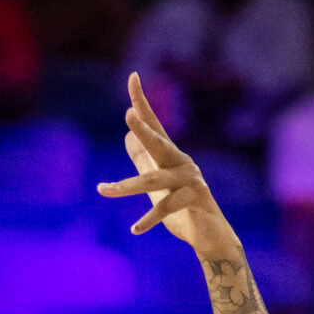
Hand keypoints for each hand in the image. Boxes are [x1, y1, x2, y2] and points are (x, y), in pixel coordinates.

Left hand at [98, 72, 239, 258]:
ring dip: (127, 186)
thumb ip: (143, 161)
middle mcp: (182, 162)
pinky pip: (168, 207)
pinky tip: (134, 230)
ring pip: (155, 180)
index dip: (142, 102)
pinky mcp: (198, 199)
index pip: (154, 125)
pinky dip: (149, 220)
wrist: (211, 237)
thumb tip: (127, 137)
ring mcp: (192, 180)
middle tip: (128, 115)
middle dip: (144, 130)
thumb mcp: (157, 185)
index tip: (132, 76)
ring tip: (103, 190)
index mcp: (171, 156)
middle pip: (159, 143)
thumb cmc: (183, 210)